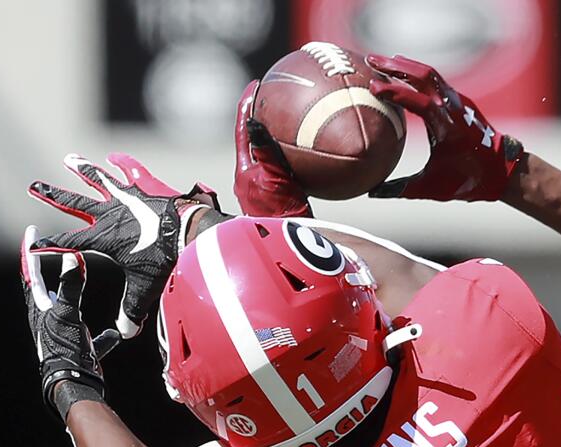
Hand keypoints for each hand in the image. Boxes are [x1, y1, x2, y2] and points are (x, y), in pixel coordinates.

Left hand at [20, 225, 116, 418]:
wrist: (74, 382)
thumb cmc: (65, 347)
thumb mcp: (68, 312)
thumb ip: (70, 285)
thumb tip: (71, 257)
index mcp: (40, 308)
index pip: (30, 273)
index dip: (30, 251)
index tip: (30, 231)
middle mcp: (48, 319)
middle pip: (45, 289)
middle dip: (48, 270)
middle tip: (53, 251)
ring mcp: (64, 334)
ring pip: (68, 310)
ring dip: (73, 296)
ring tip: (78, 283)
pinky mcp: (80, 348)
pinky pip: (93, 337)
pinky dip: (103, 334)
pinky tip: (116, 333)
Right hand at [28, 154, 217, 338]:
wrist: (187, 234)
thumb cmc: (164, 261)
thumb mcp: (144, 288)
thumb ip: (132, 310)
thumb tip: (126, 332)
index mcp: (102, 238)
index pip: (69, 243)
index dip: (50, 245)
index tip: (33, 245)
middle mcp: (108, 216)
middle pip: (74, 204)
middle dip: (52, 196)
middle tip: (32, 185)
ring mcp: (126, 201)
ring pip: (98, 182)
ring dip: (83, 171)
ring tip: (69, 159)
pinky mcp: (143, 193)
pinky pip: (128, 176)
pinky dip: (121, 166)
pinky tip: (114, 158)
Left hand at [233, 80, 312, 218]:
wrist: (287, 247)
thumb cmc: (277, 214)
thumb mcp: (272, 178)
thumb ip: (265, 150)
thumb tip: (254, 120)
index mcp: (246, 170)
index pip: (243, 131)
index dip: (248, 107)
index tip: (255, 86)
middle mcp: (253, 177)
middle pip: (258, 140)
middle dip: (266, 118)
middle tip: (277, 98)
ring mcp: (267, 189)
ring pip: (273, 155)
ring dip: (281, 137)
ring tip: (295, 120)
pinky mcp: (282, 199)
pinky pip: (290, 169)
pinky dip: (299, 158)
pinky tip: (317, 155)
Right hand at [366, 54, 522, 201]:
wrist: (502, 170)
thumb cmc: (468, 181)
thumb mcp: (433, 187)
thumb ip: (402, 188)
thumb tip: (371, 193)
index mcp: (448, 129)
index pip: (420, 102)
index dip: (396, 93)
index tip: (373, 86)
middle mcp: (454, 109)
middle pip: (423, 76)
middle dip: (395, 66)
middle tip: (370, 58)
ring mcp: (458, 101)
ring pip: (430, 74)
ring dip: (405, 65)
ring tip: (381, 61)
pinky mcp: (459, 100)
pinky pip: (435, 80)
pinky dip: (416, 73)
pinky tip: (402, 71)